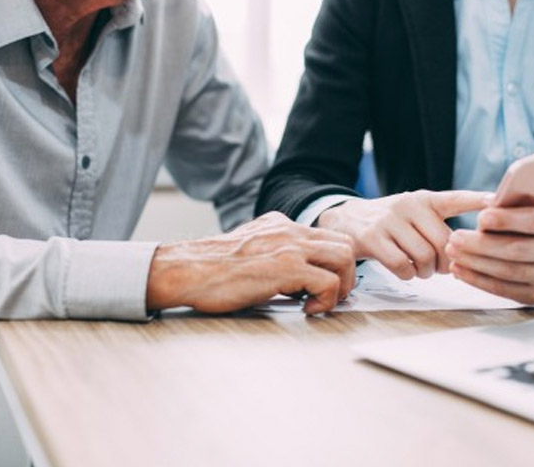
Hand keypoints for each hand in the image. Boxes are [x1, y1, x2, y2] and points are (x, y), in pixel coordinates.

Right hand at [146, 212, 354, 314]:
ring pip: (344, 257)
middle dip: (347, 274)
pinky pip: (328, 282)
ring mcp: (289, 247)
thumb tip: (294, 278)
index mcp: (280, 224)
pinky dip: (326, 300)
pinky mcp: (286, 268)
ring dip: (342, 285)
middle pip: (345, 243)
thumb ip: (273, 253)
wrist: (186, 270)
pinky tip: (308, 309)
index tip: (328, 283)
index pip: (327, 235)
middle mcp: (289, 230)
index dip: (335, 262)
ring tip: (322, 301)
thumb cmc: (211, 269)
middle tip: (332, 295)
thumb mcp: (249, 249)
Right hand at [316, 190, 492, 279]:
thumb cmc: (390, 223)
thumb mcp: (414, 213)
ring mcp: (389, 221)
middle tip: (442, 268)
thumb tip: (469, 252)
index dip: (476, 200)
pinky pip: (402, 266)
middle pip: (444, 242)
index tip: (496, 201)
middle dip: (448, 262)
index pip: (454, 199)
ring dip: (427, 271)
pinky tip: (405, 270)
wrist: (345, 220)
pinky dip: (408, 275)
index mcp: (424, 199)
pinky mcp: (372, 238)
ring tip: (422, 270)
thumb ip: (439, 225)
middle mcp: (408, 205)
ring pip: (424, 257)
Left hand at [445, 169, 533, 303]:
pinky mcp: (533, 295)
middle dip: (481, 244)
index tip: (482, 215)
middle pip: (516, 250)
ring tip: (452, 251)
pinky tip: (459, 269)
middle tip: (455, 237)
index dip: (507, 219)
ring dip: (475, 262)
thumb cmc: (533, 223)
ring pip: (507, 271)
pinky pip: (502, 289)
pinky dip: (477, 280)